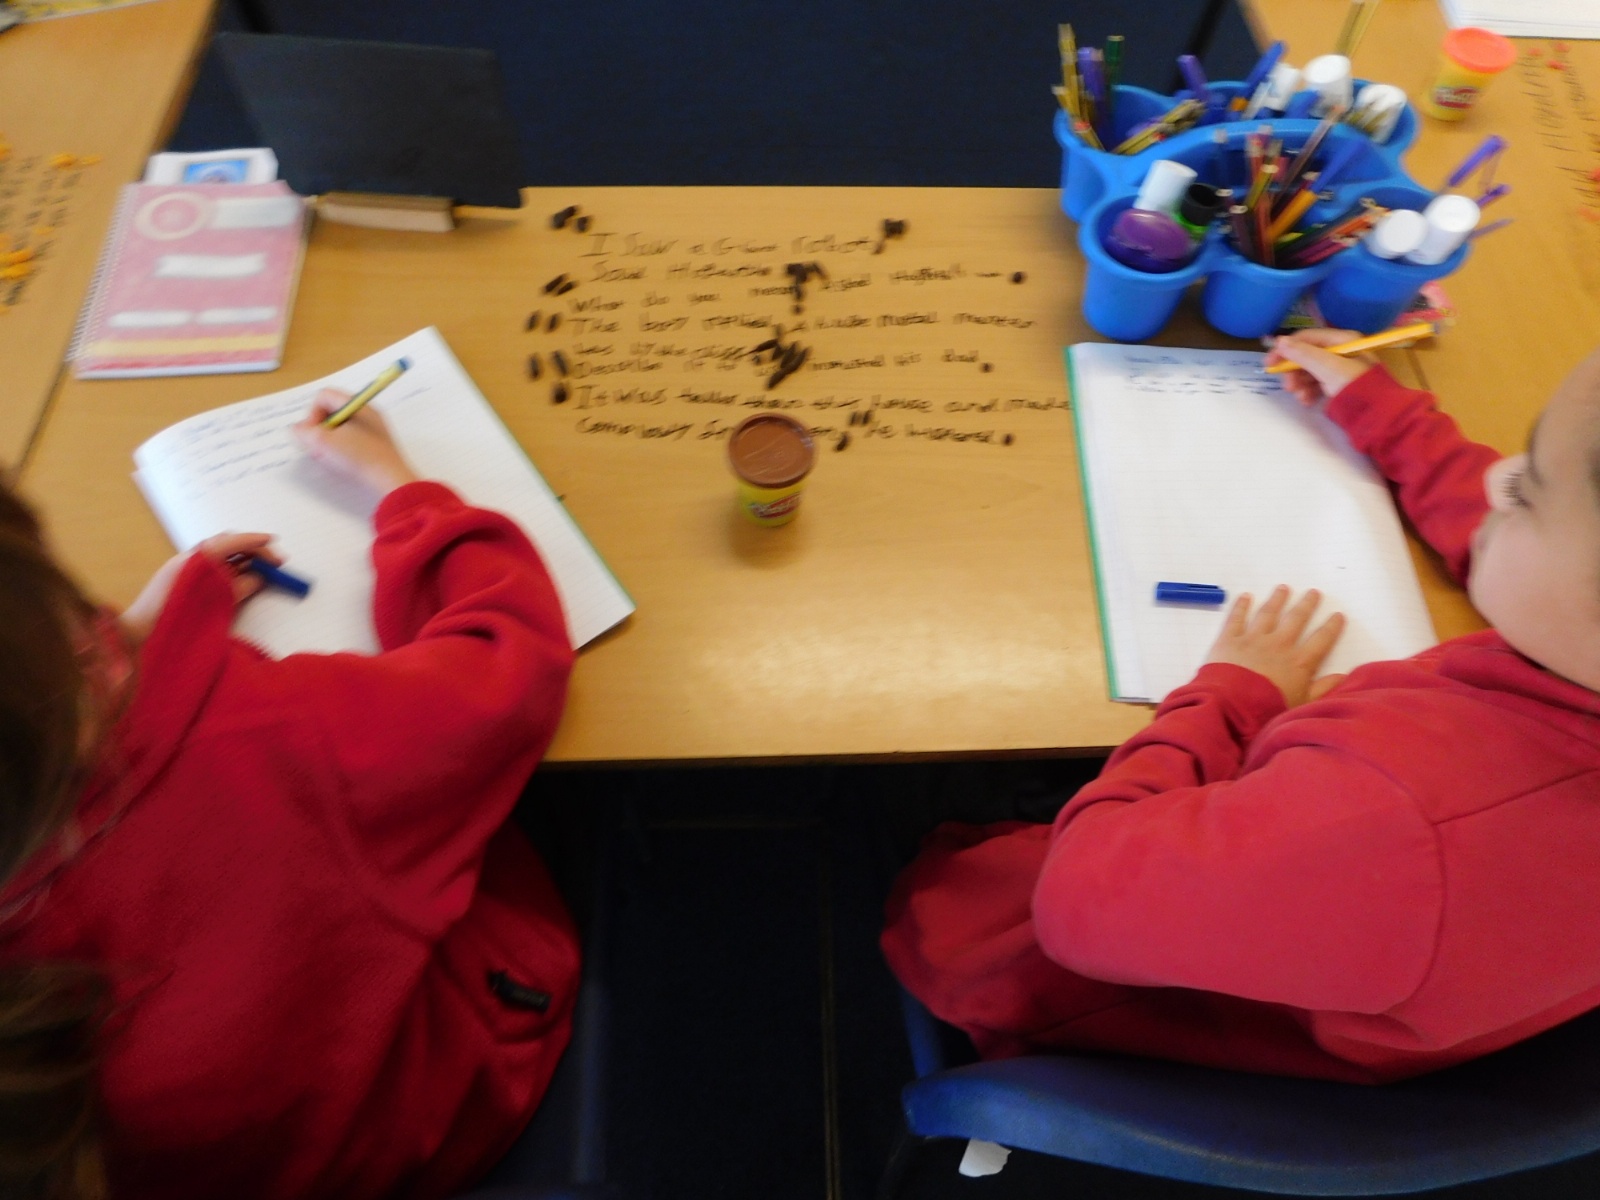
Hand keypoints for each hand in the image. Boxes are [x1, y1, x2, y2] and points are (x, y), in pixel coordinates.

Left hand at [121, 531, 280, 644]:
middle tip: (276, 563)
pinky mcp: (186, 581)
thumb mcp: (214, 602)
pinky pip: (214, 569)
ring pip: (223, 557)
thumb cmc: (174, 617)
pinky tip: (245, 581)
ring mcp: (188, 569)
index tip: (273, 542)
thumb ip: (237, 587)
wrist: (141, 635)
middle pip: (228, 546)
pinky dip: (232, 572)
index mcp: (196, 559)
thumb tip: (259, 578)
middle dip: (254, 551)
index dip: (253, 540)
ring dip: (246, 561)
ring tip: (266, 572)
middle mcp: (192, 559)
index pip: (230, 541)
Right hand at [292, 387, 419, 494]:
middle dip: (319, 430)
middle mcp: (367, 412)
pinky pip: (351, 439)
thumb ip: (305, 432)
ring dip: (328, 441)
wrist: (391, 481)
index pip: (323, 396)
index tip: (312, 434)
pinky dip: (341, 449)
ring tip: (328, 458)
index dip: (311, 413)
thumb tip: (297, 429)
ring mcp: (373, 429)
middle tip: (317, 449)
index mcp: (357, 405)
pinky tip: (340, 464)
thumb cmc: (359, 457)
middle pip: (331, 412)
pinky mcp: (376, 445)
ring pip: (340, 428)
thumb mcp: (325, 443)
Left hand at [1205, 586, 1346, 707]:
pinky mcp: (1229, 640)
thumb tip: (1344, 677)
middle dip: (1306, 605)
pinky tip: (1245, 596)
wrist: (1232, 708)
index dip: (1331, 627)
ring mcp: (1253, 639)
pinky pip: (1236, 618)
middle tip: (1313, 592)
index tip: (1337, 615)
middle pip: (1296, 619)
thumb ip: (1323, 689)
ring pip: (1268, 613)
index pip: (1321, 640)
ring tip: (1283, 588)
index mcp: (1299, 662)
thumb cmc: (1269, 710)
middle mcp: (1279, 645)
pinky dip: (1240, 606)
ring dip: (1277, 599)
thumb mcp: (1302, 705)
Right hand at [1264, 329, 1372, 409]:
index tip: (1270, 363)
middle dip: (1294, 371)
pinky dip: (1308, 392)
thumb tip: (1279, 341)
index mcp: (1342, 340)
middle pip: (1306, 355)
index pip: (1307, 338)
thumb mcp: (1328, 367)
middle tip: (1288, 387)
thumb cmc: (1355, 385)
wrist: (1376, 415)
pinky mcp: (1337, 385)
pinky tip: (1307, 401)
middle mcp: (1340, 352)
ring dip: (1300, 384)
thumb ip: (1303, 354)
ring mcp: (1339, 369)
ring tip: (1301, 397)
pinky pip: (1316, 384)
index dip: (1286, 348)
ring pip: (1309, 371)